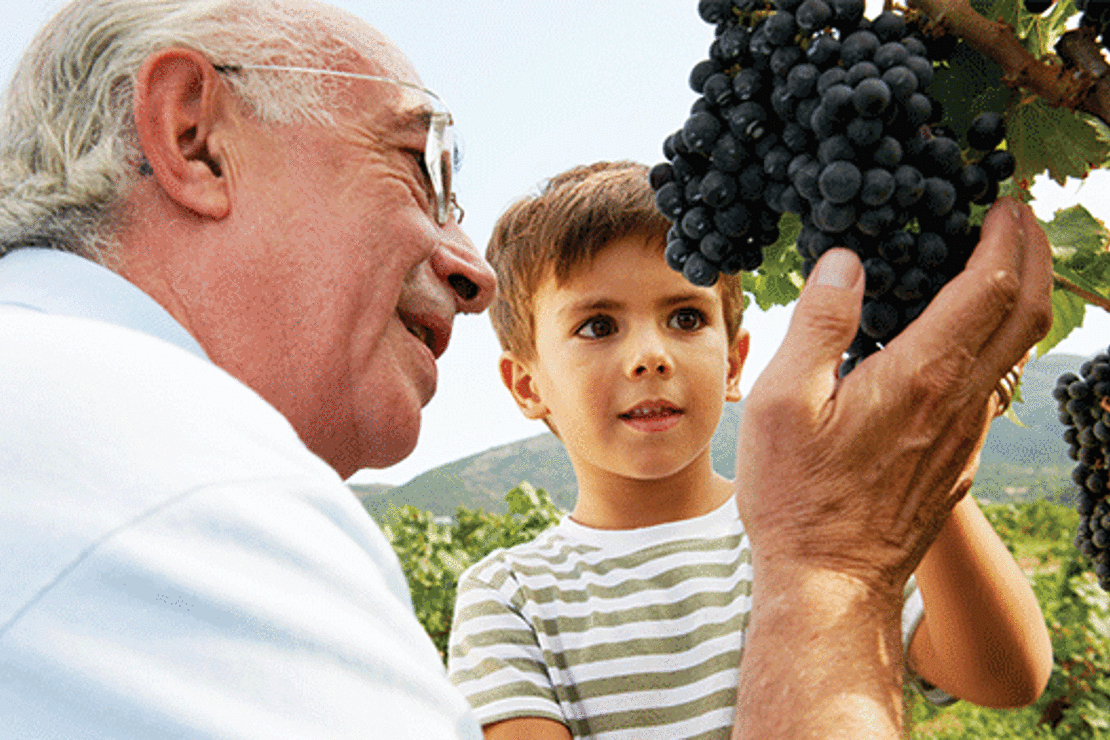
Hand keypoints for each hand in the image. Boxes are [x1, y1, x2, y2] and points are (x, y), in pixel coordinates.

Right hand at [734, 198, 1051, 594]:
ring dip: (1022, 297)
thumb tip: (849, 261)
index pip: (989, 288)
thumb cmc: (797, 497)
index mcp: (920, 377)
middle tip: (1022, 216)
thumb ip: (821, 325)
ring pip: (1018, 352)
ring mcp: (966, 436)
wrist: (832, 584)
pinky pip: (993, 386)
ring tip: (999, 263)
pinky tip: (963, 338)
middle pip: (1028, 313)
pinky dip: (997, 342)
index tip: (1001, 202)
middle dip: (1036, 254)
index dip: (1006, 236)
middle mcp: (959, 403)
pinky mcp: (959, 460)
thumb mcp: (783, 403)